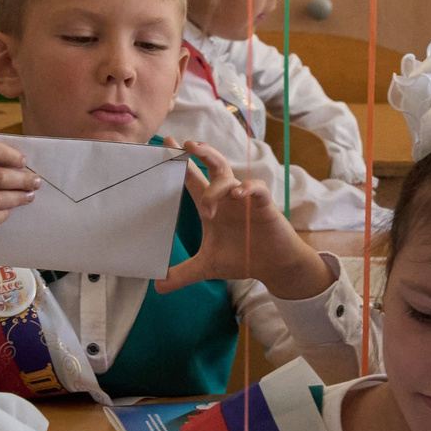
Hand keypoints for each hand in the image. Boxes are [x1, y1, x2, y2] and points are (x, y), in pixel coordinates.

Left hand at [154, 141, 331, 299]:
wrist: (273, 266)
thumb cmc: (243, 258)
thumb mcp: (206, 267)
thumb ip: (182, 274)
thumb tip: (156, 286)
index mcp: (211, 205)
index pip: (193, 177)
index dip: (181, 161)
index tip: (166, 144)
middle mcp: (226, 197)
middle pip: (212, 164)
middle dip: (200, 152)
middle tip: (185, 145)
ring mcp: (245, 199)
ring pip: (229, 176)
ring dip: (215, 188)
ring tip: (207, 209)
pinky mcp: (264, 204)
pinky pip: (256, 187)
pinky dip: (247, 188)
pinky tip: (238, 195)